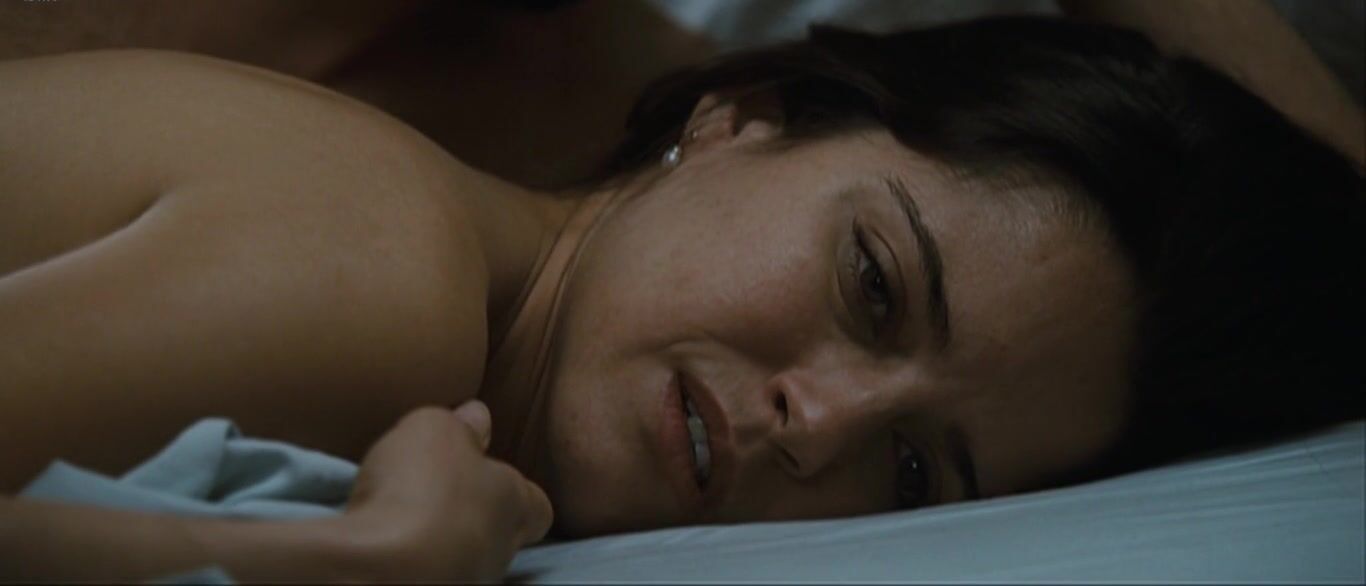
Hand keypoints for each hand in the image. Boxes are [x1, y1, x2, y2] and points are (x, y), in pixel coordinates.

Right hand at [343, 402, 553, 581]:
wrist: (382, 568)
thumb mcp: (437, 430)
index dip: (513, 490)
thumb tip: (477, 417)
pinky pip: (424, 575)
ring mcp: (469, 582)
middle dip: (469, 514)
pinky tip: (384, 547)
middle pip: (497, 531)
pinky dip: (408, 562)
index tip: (485, 474)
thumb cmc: (423, 490)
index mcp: (515, 504)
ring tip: (399, 522)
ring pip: (462, 558)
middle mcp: (500, 550)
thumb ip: (460, 425)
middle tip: (432, 494)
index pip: (536, 505)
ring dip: (438, 542)